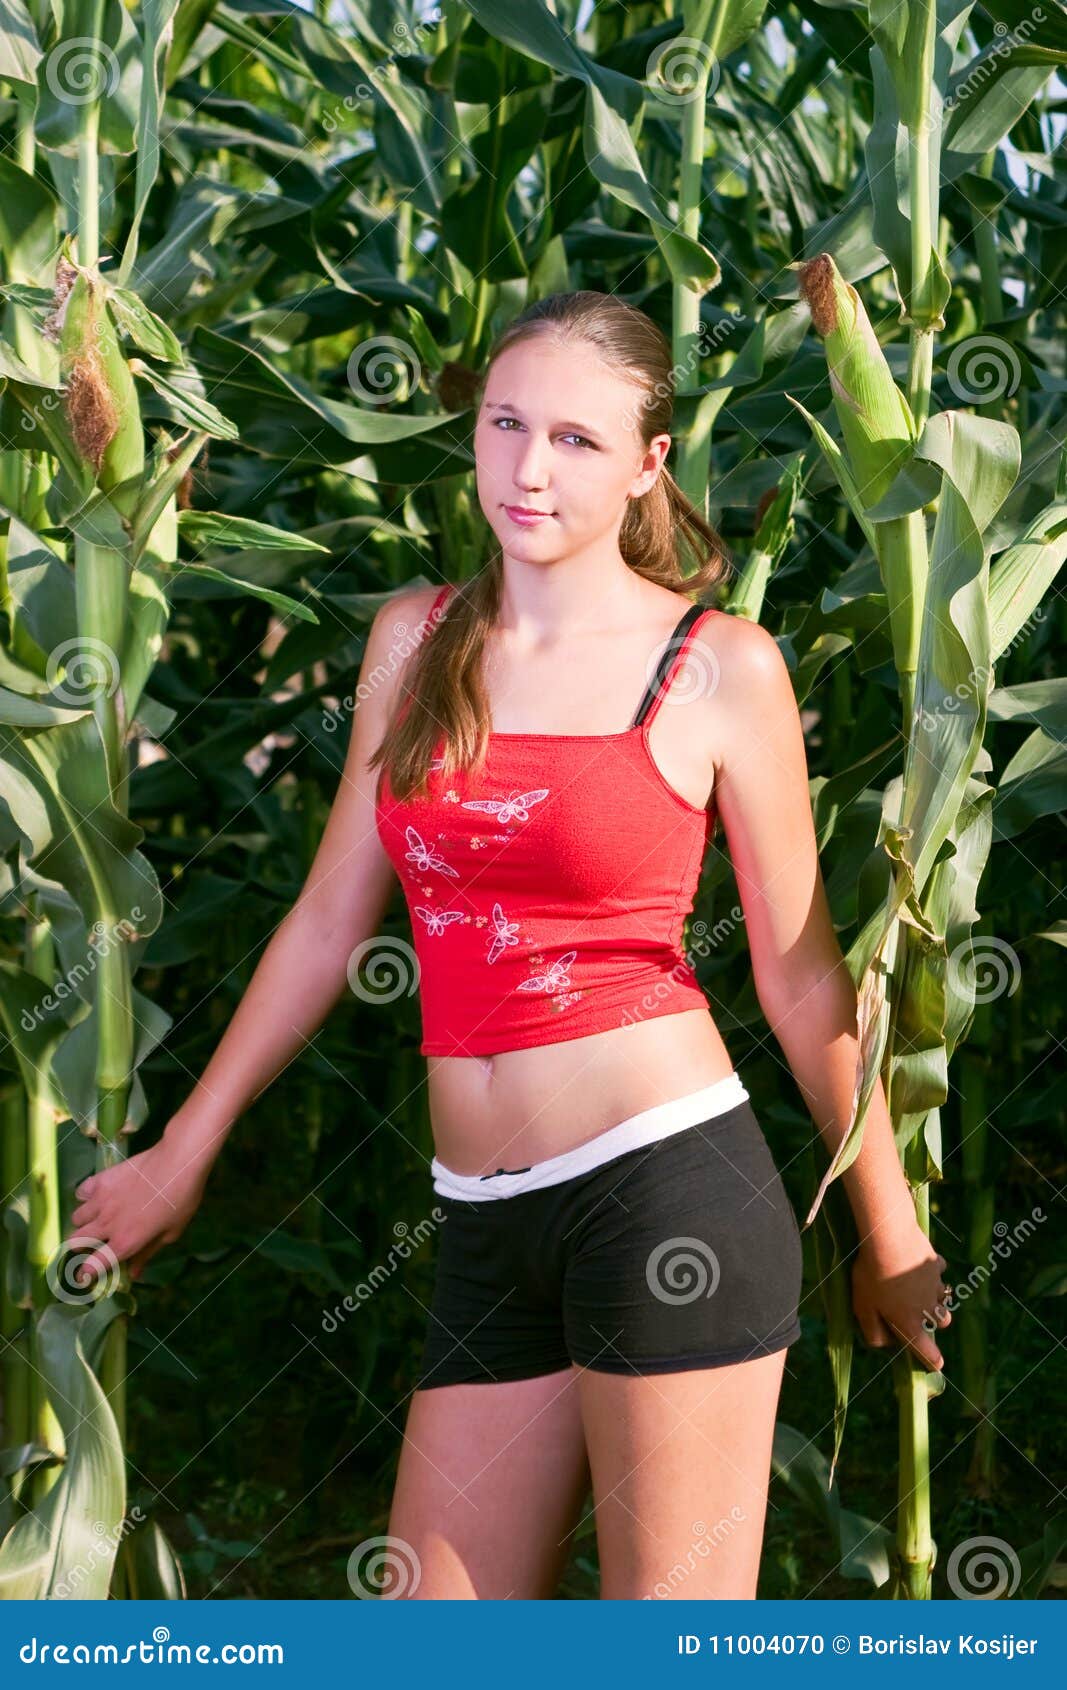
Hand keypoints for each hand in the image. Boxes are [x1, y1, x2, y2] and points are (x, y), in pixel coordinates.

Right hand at [63, 1135, 215, 1286]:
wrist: (178, 1162)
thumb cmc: (181, 1200)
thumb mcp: (170, 1233)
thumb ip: (147, 1253)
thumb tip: (133, 1273)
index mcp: (124, 1242)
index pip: (93, 1265)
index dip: (85, 1274)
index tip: (83, 1275)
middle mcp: (106, 1225)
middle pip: (75, 1242)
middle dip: (79, 1247)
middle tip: (91, 1244)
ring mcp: (100, 1201)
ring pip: (76, 1218)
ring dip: (83, 1223)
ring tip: (96, 1218)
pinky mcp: (100, 1180)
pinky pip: (80, 1193)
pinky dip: (85, 1197)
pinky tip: (97, 1195)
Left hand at [851, 1228, 952, 1371]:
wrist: (891, 1239)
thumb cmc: (873, 1277)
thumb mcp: (863, 1308)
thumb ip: (873, 1331)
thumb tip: (882, 1344)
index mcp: (910, 1323)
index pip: (928, 1352)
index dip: (932, 1361)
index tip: (936, 1364)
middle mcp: (928, 1307)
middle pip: (942, 1322)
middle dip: (934, 1322)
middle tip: (917, 1312)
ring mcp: (936, 1285)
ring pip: (943, 1297)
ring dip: (934, 1296)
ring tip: (916, 1286)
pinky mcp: (936, 1263)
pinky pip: (938, 1271)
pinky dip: (931, 1270)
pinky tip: (916, 1261)